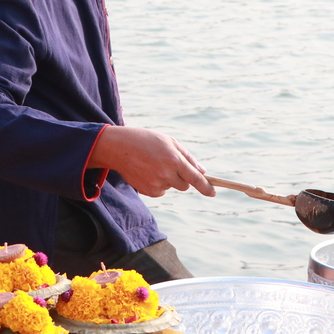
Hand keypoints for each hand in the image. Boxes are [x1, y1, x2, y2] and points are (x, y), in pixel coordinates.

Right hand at [88, 126, 214, 198]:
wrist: (119, 148)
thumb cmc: (146, 141)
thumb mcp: (169, 142)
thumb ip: (188, 157)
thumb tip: (203, 171)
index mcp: (174, 159)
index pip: (195, 178)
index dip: (206, 187)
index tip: (213, 193)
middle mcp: (166, 174)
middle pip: (185, 185)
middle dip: (183, 178)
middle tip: (170, 165)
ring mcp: (156, 184)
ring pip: (171, 187)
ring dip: (168, 179)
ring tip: (154, 165)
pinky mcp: (148, 191)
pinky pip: (161, 191)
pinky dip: (158, 184)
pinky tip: (147, 172)